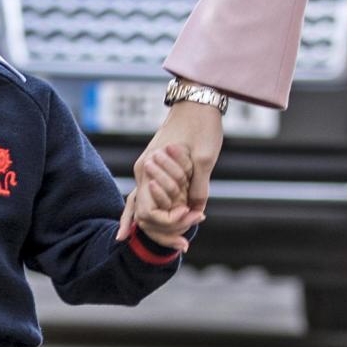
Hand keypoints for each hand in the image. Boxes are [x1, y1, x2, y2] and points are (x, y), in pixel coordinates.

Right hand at [117, 99, 223, 248]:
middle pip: (142, 214)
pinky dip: (147, 213)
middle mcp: (142, 171)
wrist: (195, 101)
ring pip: (141, 206)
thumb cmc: (201, 126)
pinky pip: (145, 196)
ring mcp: (145, 169)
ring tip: (177, 244)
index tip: (193, 219)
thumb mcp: (205, 158)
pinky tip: (141, 228)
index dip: (170, 222)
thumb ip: (198, 187)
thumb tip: (196, 211)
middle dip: (163, 231)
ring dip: (158, 226)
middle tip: (185, 244)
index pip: (148, 211)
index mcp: (149, 169)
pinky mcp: (152, 167)